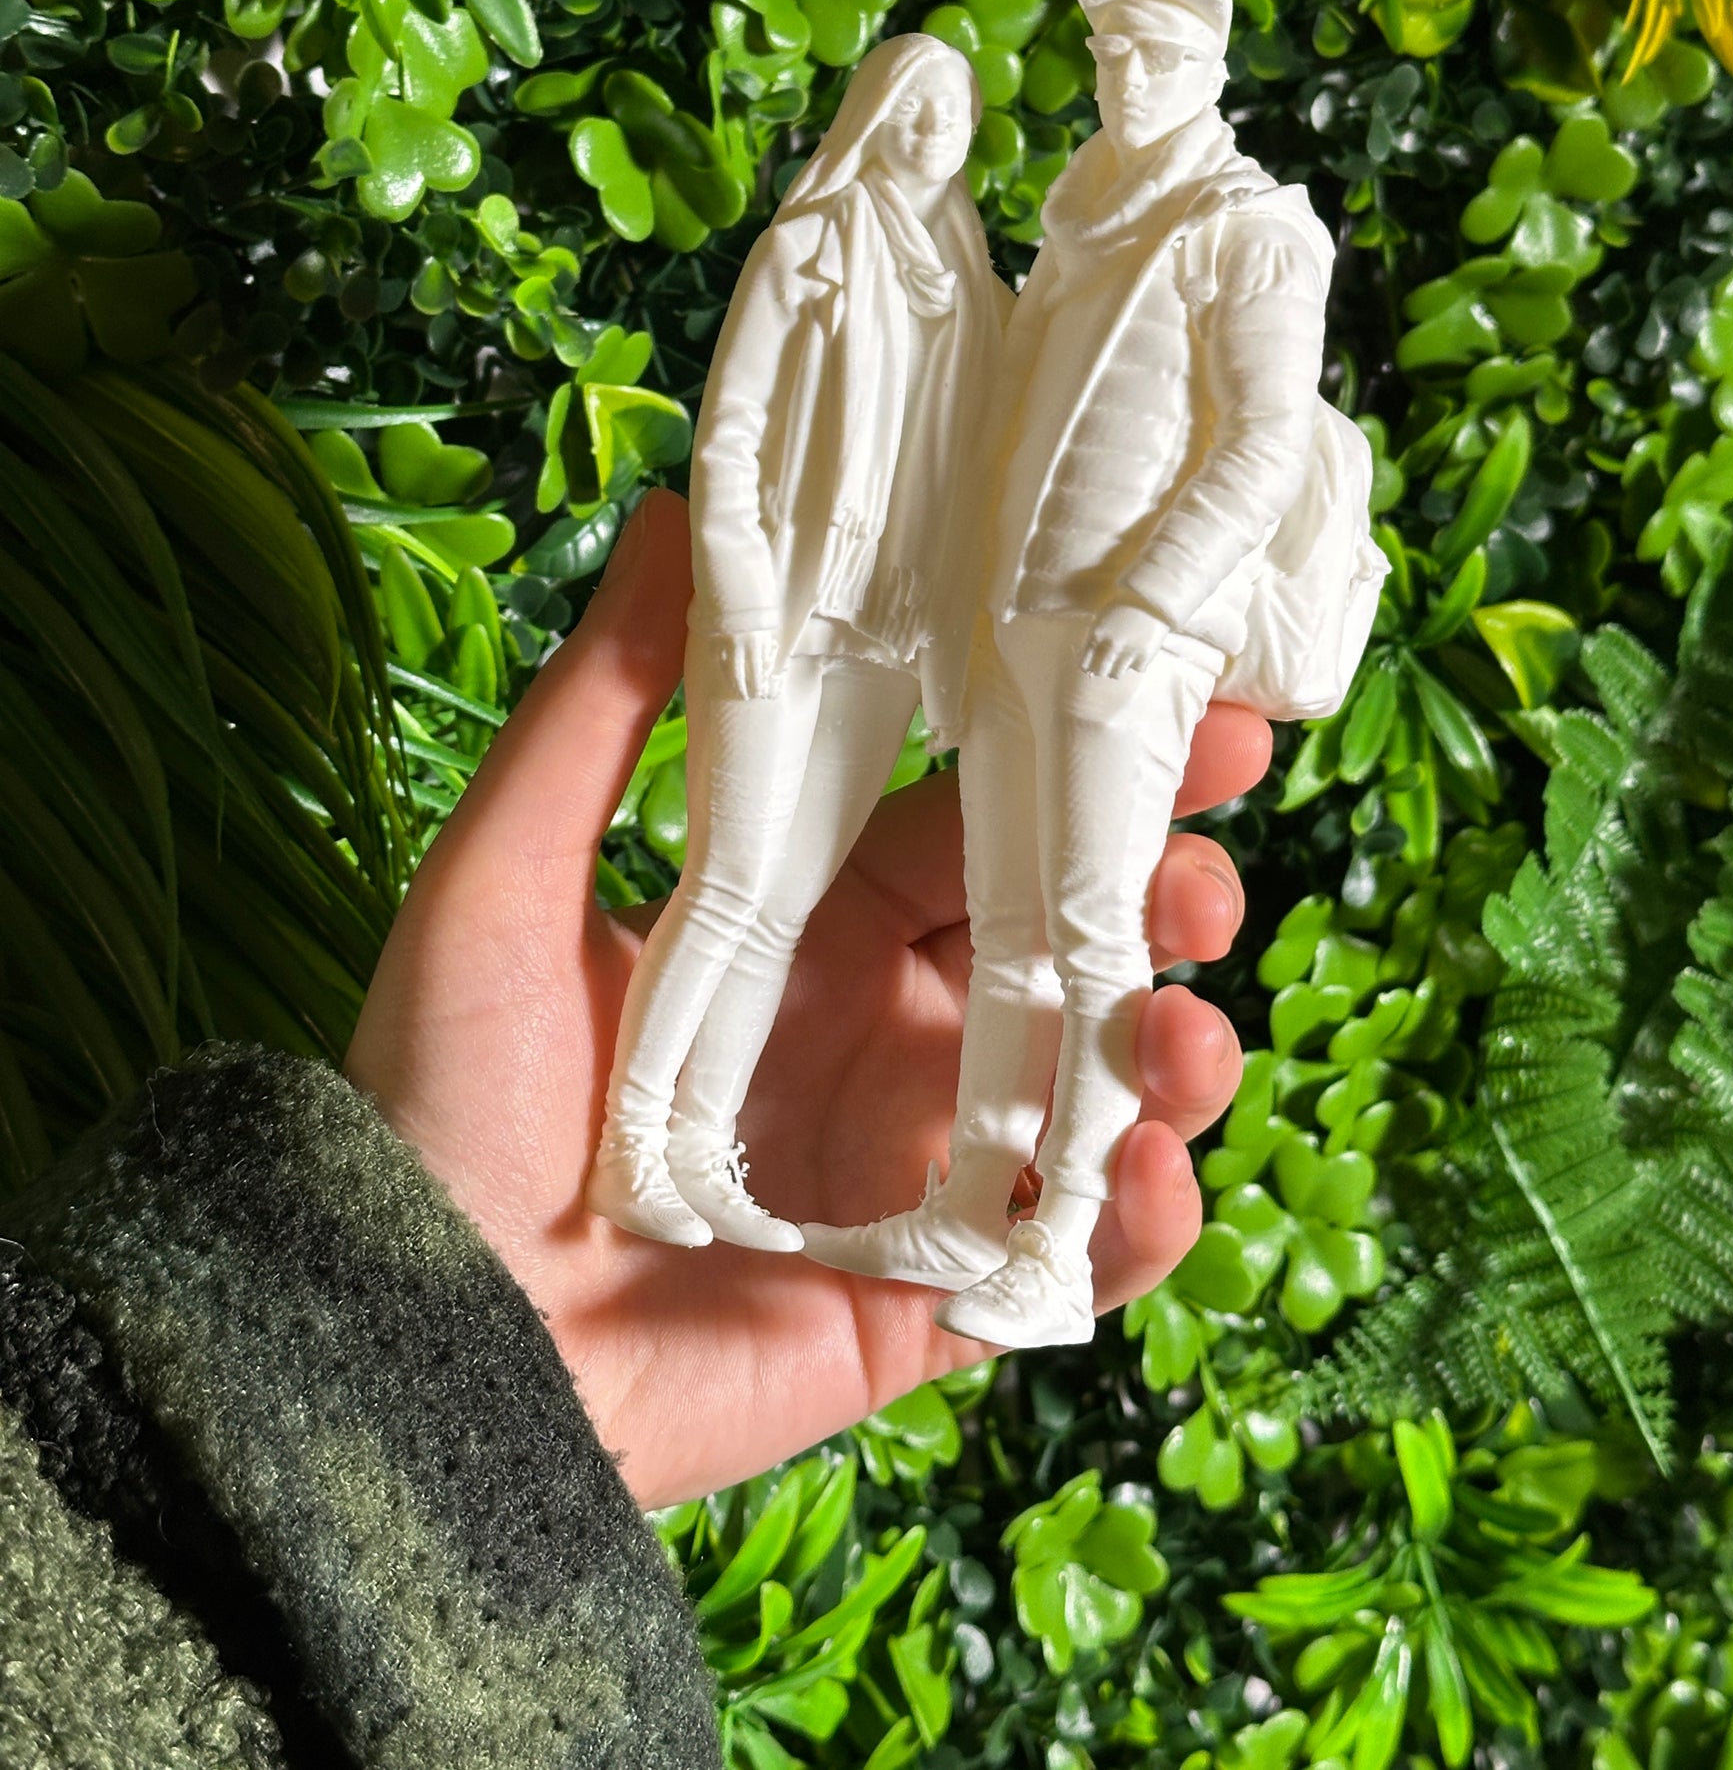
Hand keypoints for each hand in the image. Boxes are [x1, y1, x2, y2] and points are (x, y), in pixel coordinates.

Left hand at [345, 490, 1269, 1506]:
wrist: (410, 1347)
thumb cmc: (440, 1095)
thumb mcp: (506, 876)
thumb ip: (604, 702)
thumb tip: (678, 504)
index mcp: (804, 931)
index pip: (982, 830)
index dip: (1084, 772)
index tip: (1194, 712)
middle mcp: (878, 1041)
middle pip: (1068, 954)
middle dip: (1159, 907)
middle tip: (1203, 882)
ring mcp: (909, 1175)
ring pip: (1094, 1099)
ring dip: (1170, 1056)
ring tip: (1182, 1038)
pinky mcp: (919, 1307)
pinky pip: (1064, 1262)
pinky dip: (1137, 1223)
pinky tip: (1152, 1171)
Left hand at [1082, 598, 1172, 678]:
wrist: (1151, 596)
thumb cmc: (1124, 605)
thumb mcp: (1103, 618)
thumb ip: (1096, 640)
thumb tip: (1090, 669)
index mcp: (1096, 635)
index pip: (1085, 664)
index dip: (1089, 667)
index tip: (1093, 667)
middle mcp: (1110, 646)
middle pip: (1101, 672)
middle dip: (1103, 670)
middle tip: (1109, 666)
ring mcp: (1128, 651)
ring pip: (1117, 674)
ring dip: (1119, 669)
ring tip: (1124, 658)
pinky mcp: (1145, 655)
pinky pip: (1137, 669)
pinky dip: (1138, 664)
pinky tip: (1139, 653)